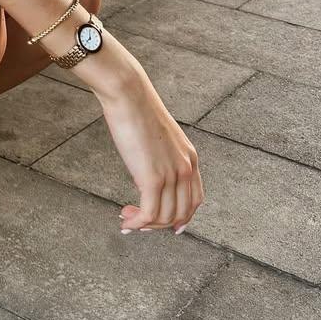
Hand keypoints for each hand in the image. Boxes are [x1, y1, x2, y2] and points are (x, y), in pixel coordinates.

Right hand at [98, 62, 203, 234]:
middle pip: (181, 213)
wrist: (128, 94)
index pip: (195, 199)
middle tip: (138, 222)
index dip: (181, 217)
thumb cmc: (136, 108)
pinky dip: (137, 223)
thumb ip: (160, 156)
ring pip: (164, 217)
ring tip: (127, 218)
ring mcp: (172, 175)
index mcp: (190, 157)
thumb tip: (147, 171)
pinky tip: (125, 221)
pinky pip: (149, 214)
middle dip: (159, 224)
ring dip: (144, 225)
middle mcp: (186, 168)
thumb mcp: (159, 136)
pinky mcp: (153, 179)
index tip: (166, 225)